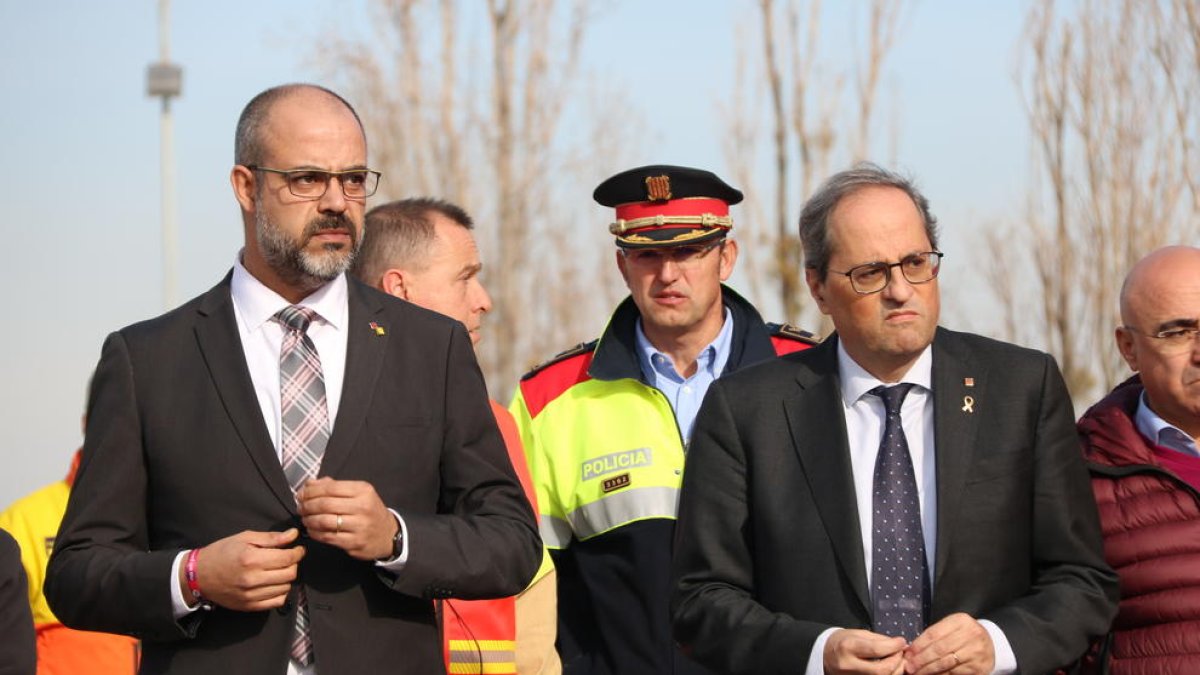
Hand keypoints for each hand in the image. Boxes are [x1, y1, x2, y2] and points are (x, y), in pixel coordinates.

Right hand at [178, 528, 304, 611]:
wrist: (199, 575)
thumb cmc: (222, 552)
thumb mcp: (245, 538)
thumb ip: (271, 537)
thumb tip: (293, 535)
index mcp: (252, 559)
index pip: (288, 558)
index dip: (298, 552)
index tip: (298, 549)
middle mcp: (252, 579)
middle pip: (290, 574)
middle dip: (293, 564)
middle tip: (287, 558)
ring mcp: (251, 595)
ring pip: (285, 588)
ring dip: (286, 578)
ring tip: (277, 570)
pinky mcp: (249, 606)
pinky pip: (276, 602)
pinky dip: (280, 592)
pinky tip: (273, 583)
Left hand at [298, 477, 397, 560]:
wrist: (388, 534)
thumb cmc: (369, 511)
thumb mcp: (358, 493)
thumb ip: (334, 486)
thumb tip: (309, 484)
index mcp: (363, 491)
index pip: (330, 487)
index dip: (311, 491)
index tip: (301, 494)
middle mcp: (362, 507)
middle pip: (325, 504)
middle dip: (307, 505)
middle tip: (301, 507)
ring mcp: (359, 526)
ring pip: (324, 521)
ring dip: (309, 520)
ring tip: (305, 519)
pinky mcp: (355, 543)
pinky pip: (328, 537)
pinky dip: (315, 533)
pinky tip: (312, 530)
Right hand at [824, 628, 906, 674]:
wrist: (824, 655)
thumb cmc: (842, 641)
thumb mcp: (858, 634)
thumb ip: (879, 640)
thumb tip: (900, 645)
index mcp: (848, 647)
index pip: (877, 649)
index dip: (894, 646)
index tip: (902, 641)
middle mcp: (849, 665)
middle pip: (881, 670)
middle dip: (897, 662)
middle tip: (902, 653)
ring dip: (896, 670)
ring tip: (898, 661)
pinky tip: (892, 669)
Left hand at [903, 613, 993, 673]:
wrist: (991, 644)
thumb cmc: (965, 634)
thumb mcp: (952, 627)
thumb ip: (934, 635)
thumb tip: (911, 649)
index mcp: (960, 621)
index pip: (934, 634)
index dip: (919, 645)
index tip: (908, 653)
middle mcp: (970, 635)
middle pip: (939, 649)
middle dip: (921, 659)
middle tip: (909, 667)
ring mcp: (976, 652)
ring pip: (946, 663)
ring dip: (929, 669)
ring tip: (917, 672)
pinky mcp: (978, 667)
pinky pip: (955, 672)